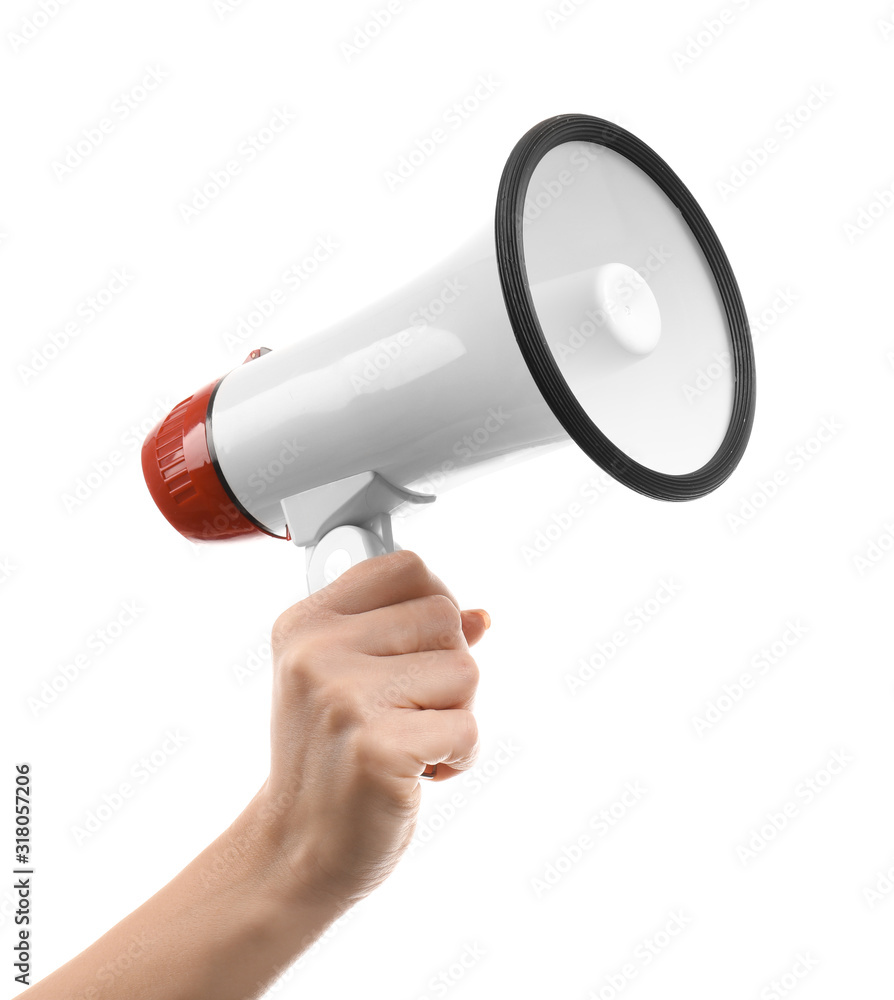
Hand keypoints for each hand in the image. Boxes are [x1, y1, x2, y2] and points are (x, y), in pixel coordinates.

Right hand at [262, 549, 489, 905]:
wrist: (297, 848)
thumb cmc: (327, 759)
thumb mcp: (347, 679)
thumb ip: (408, 636)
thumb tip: (481, 615)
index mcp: (307, 623)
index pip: (408, 567)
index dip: (434, 603)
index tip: (421, 646)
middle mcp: (317, 652)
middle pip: (445, 617)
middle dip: (448, 668)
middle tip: (411, 710)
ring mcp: (343, 699)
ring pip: (465, 669)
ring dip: (455, 714)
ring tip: (409, 741)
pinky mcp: (377, 749)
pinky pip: (469, 727)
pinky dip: (460, 756)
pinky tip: (419, 773)